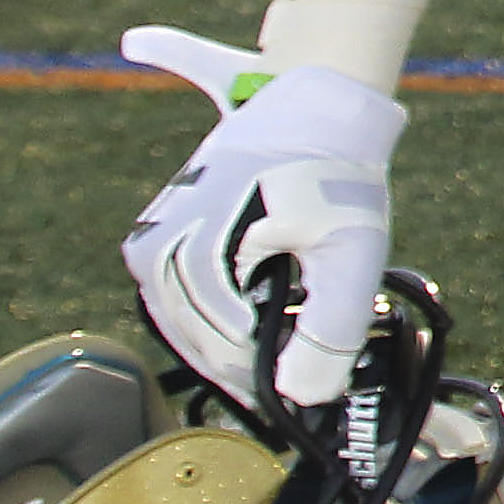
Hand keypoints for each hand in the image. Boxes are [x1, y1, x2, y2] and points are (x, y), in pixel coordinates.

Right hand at [119, 26, 405, 408]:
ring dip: (232, 340)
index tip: (308, 380)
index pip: (226, 353)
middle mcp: (156, 253)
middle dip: (252, 358)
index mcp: (192, 257)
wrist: (315, 105)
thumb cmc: (335, 175)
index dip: (271, 376)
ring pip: (188, 326)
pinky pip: (182, 301)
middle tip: (303, 360)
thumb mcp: (352, 251)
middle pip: (201, 341)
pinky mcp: (157, 238)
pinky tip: (251, 322)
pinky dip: (216, 319)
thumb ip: (332, 329)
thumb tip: (303, 399)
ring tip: (283, 332)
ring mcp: (151, 244)